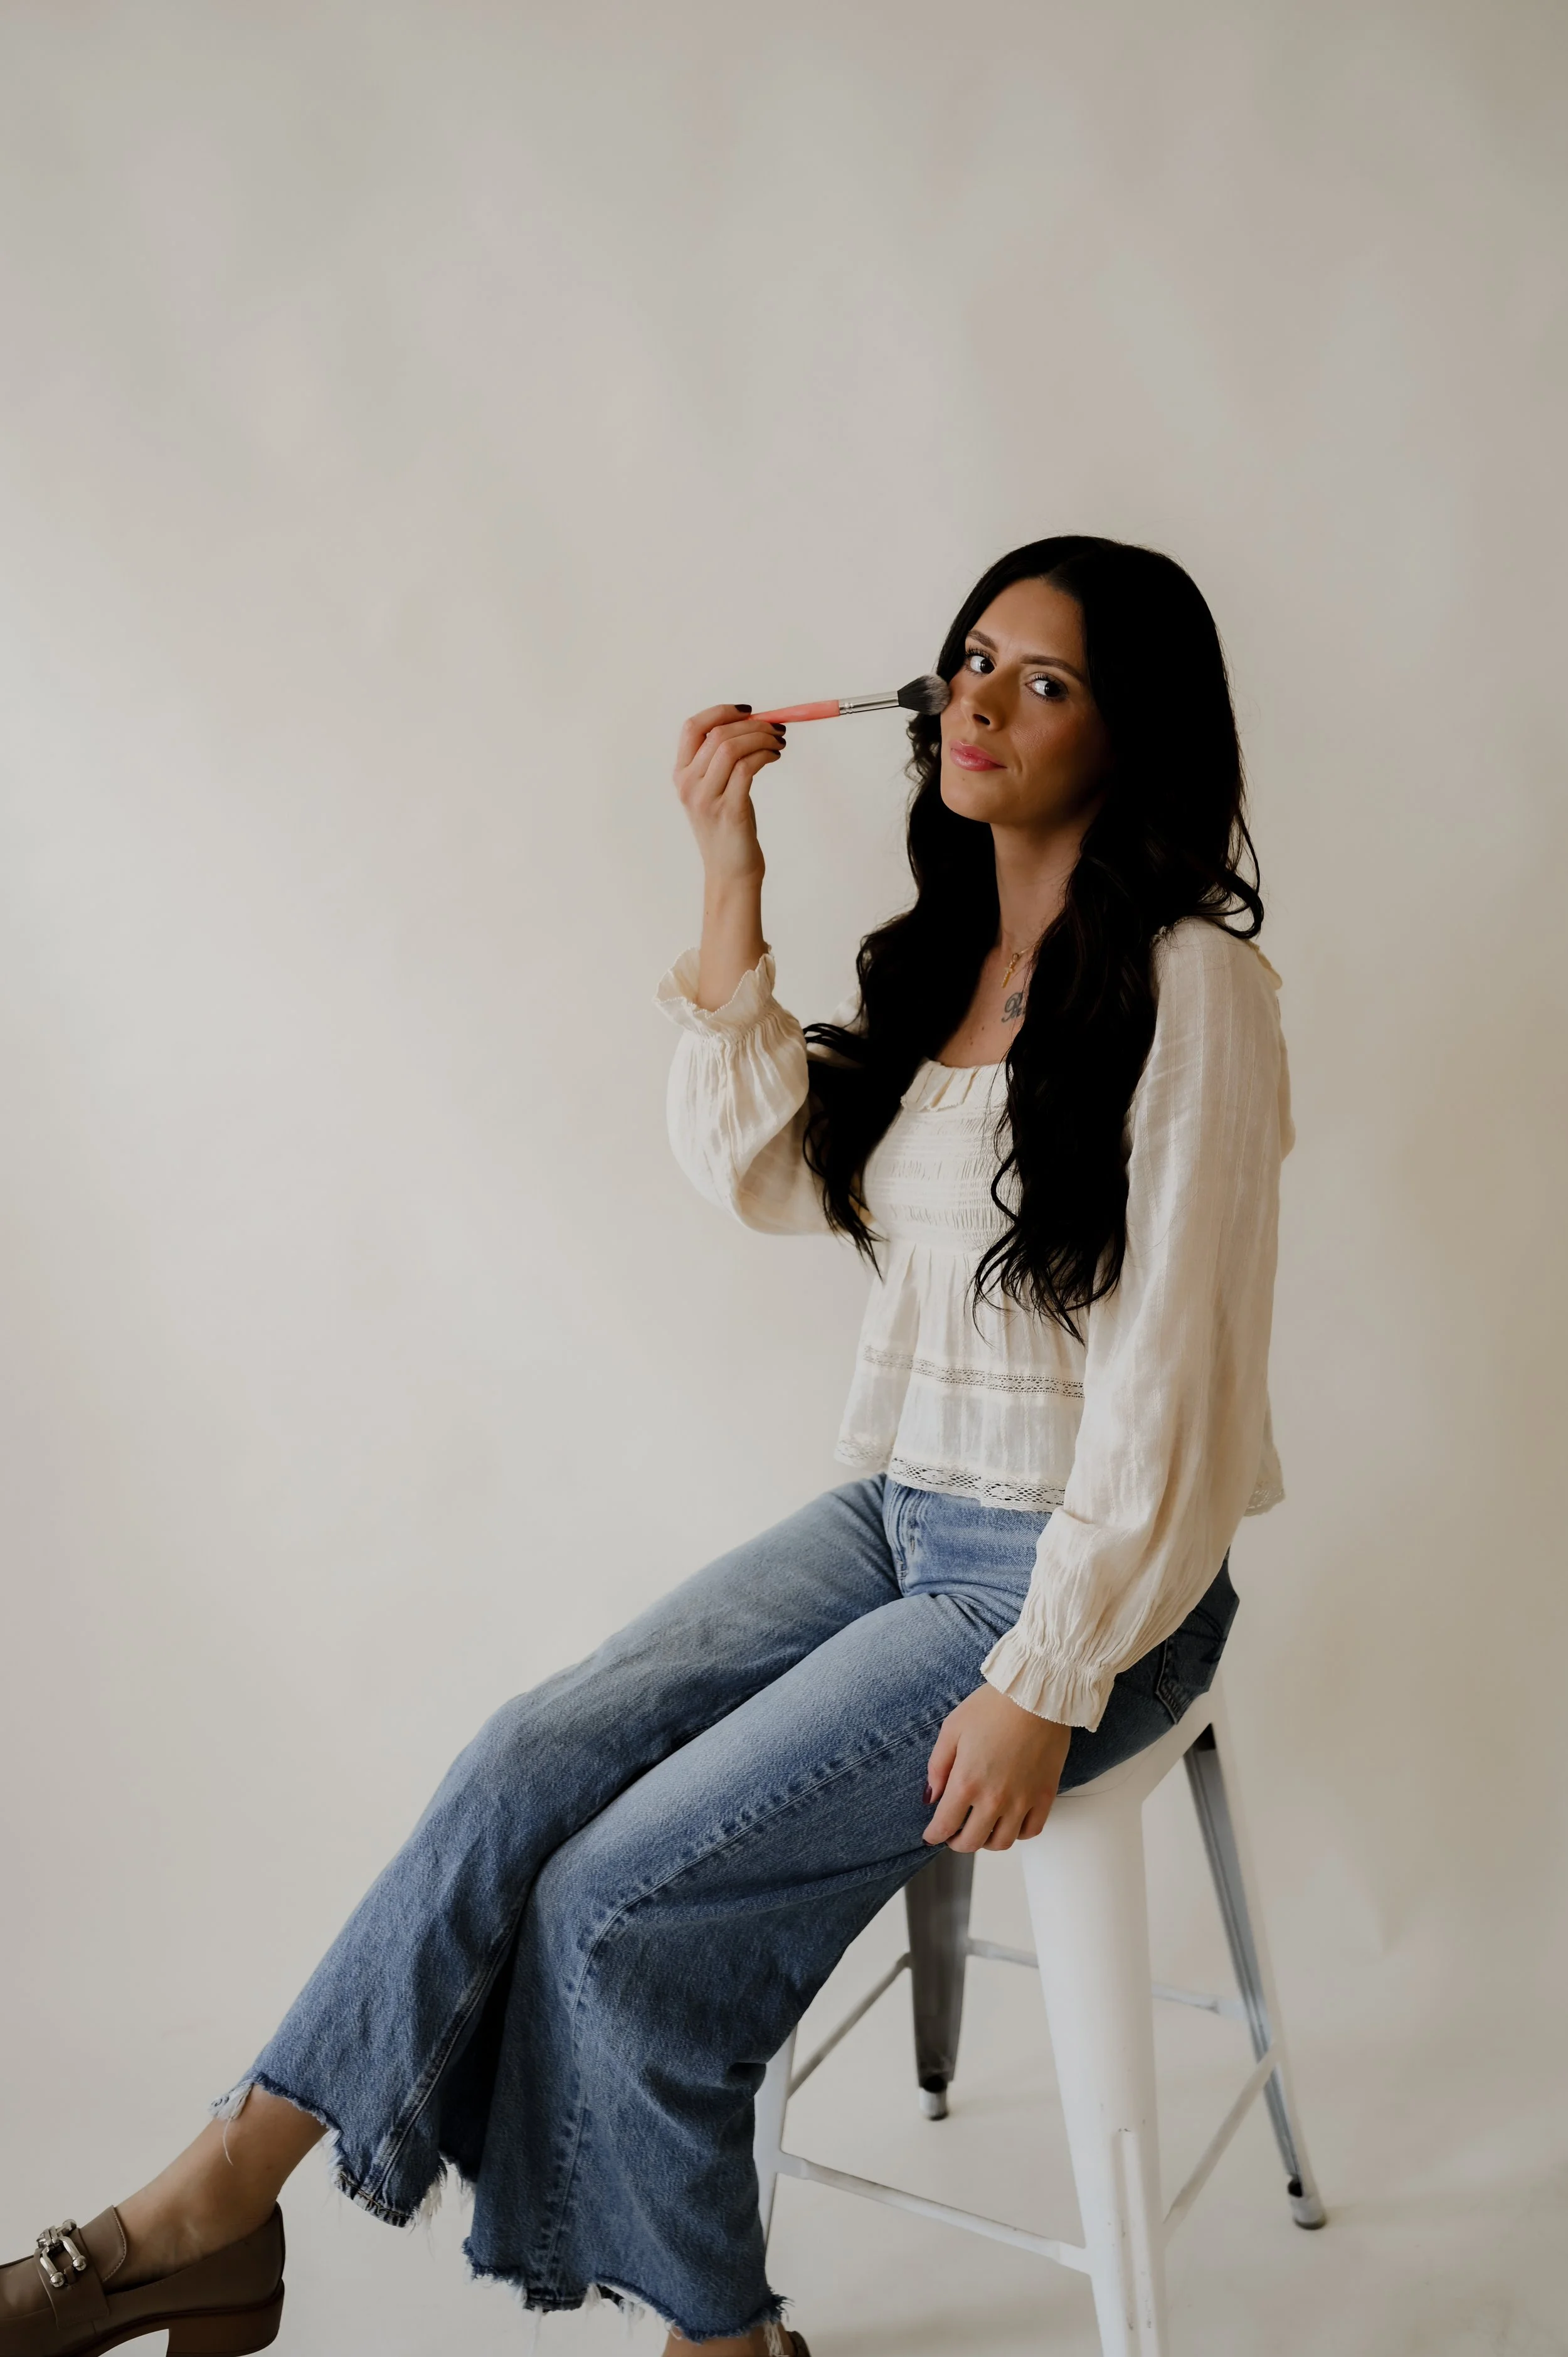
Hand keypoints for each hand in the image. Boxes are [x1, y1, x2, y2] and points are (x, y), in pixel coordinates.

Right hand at [673, 703, 786, 888]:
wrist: (729, 872)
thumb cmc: (728, 829)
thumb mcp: (715, 791)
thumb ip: (721, 761)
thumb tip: (751, 725)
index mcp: (681, 775)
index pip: (692, 727)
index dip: (720, 712)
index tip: (748, 712)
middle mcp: (688, 785)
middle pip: (718, 735)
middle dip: (752, 726)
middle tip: (775, 729)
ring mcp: (706, 798)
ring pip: (732, 748)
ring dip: (761, 738)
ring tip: (778, 743)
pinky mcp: (728, 810)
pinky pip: (746, 768)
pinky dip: (764, 755)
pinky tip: (774, 757)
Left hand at [923, 1684, 1072, 1852]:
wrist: (1036, 1695)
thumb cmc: (992, 1707)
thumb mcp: (952, 1729)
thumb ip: (937, 1766)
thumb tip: (931, 1796)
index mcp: (967, 1782)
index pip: (944, 1825)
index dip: (933, 1835)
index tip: (931, 1836)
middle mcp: (994, 1798)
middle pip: (972, 1842)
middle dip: (957, 1842)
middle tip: (954, 1834)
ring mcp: (1022, 1800)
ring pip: (1002, 1843)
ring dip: (987, 1842)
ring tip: (981, 1828)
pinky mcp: (1045, 1796)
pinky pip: (1031, 1831)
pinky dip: (1017, 1833)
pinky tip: (1009, 1821)